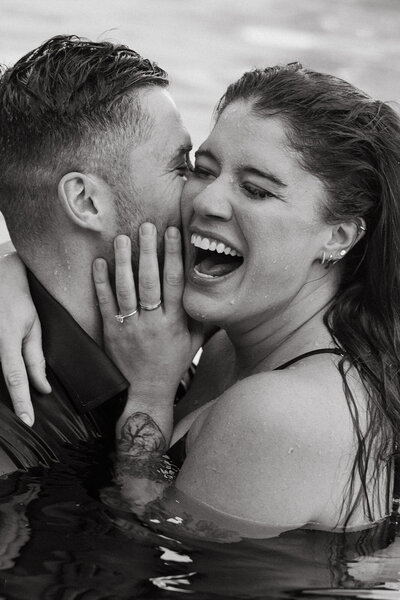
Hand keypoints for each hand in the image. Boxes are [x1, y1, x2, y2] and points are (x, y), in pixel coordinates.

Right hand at [0, 243, 50, 424]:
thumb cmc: (18, 297)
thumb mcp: (33, 325)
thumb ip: (35, 357)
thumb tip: (43, 387)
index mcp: (7, 338)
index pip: (15, 378)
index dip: (22, 401)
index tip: (28, 421)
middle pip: (2, 378)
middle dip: (14, 399)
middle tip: (25, 417)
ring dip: (8, 388)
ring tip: (22, 403)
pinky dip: (4, 373)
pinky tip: (15, 386)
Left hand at [93, 224, 203, 401]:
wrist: (146, 392)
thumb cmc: (173, 365)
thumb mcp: (194, 343)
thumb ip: (202, 318)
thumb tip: (213, 292)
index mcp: (175, 323)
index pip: (175, 283)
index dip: (174, 255)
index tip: (173, 232)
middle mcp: (153, 323)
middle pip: (150, 281)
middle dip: (148, 251)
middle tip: (146, 226)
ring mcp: (130, 328)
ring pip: (126, 289)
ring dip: (123, 262)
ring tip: (122, 238)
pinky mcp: (111, 333)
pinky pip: (105, 304)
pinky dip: (101, 283)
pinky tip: (100, 263)